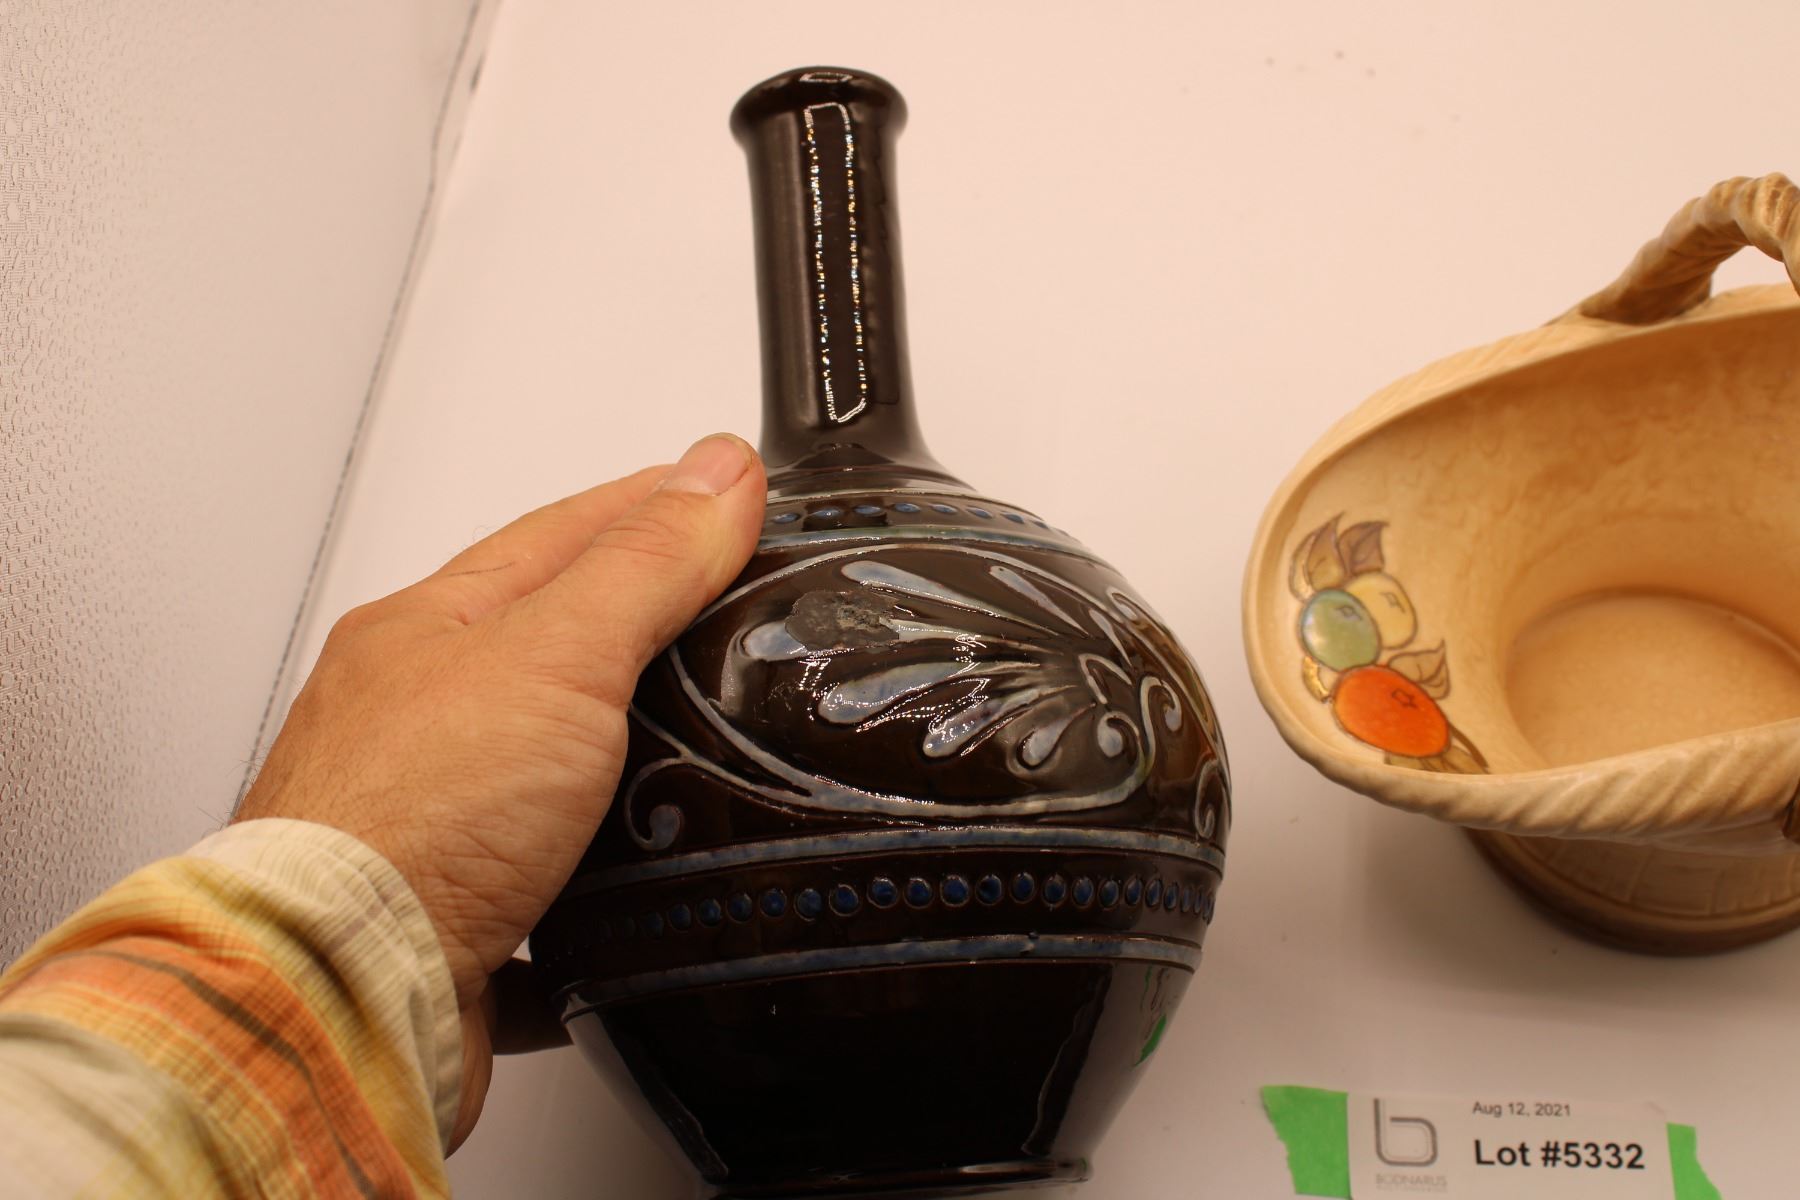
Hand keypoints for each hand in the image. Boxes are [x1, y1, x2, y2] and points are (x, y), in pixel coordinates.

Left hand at [236, 433, 764, 1145]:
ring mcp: (430, 822)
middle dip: (630, 617)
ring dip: (611, 750)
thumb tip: (718, 472)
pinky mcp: (454, 921)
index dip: (651, 505)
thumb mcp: (557, 657)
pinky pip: (541, 889)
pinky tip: (636, 886)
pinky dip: (595, 883)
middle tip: (712, 592)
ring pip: (539, 766)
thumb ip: (645, 565)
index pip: (563, 534)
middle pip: (543, 644)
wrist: (334, 996)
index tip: (722, 489)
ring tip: (690, 737)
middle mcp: (418, 720)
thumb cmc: (409, 822)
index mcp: (430, 631)